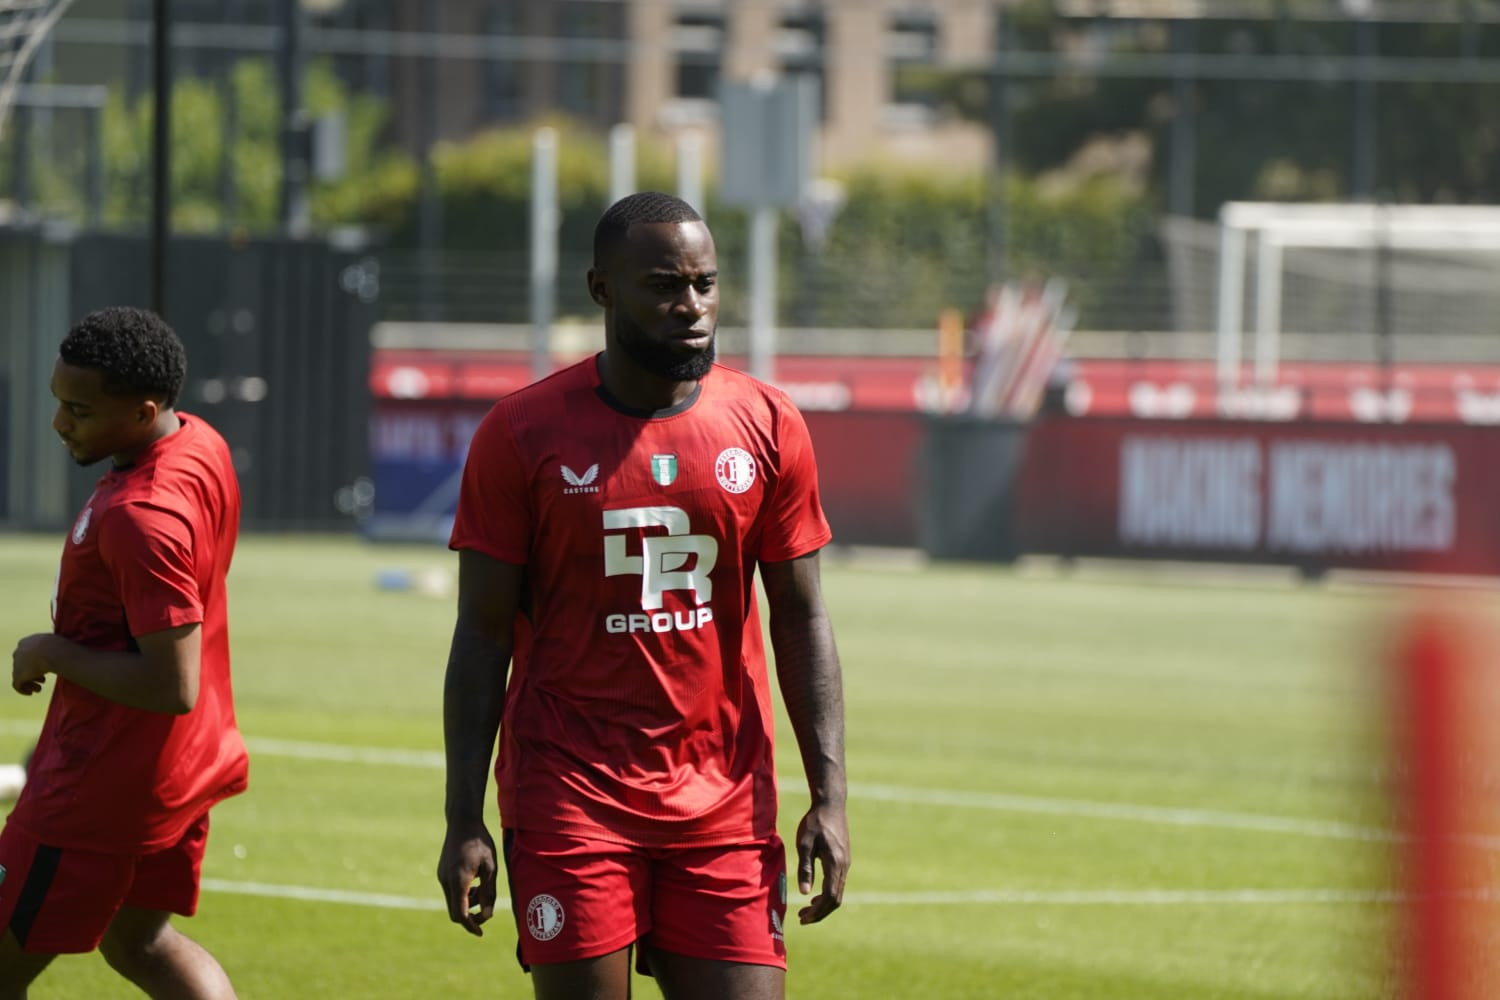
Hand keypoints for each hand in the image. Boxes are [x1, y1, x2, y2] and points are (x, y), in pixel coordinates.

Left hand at [12, 634, 54, 696]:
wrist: (51, 650)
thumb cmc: (59, 645)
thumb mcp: (56, 643)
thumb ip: (55, 648)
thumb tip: (67, 653)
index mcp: (26, 642)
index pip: (26, 653)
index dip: (34, 663)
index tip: (44, 668)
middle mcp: (18, 652)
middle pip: (22, 665)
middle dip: (32, 673)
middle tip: (43, 680)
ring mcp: (17, 664)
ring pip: (19, 676)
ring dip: (30, 683)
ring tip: (39, 688)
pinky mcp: (18, 675)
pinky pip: (17, 685)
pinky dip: (23, 690)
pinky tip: (31, 693)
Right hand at [438, 821, 498, 935]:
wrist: (463, 822)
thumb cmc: (480, 843)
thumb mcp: (491, 868)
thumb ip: (489, 893)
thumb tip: (487, 916)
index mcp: (459, 882)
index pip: (460, 914)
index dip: (471, 926)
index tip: (480, 933)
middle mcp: (446, 881)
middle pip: (454, 912)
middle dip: (469, 917)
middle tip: (485, 912)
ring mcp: (441, 877)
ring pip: (452, 902)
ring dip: (467, 904)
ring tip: (482, 890)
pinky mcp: (441, 873)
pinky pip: (450, 891)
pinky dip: (462, 894)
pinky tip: (474, 882)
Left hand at [794, 800, 849, 923]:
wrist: (831, 805)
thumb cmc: (815, 822)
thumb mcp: (804, 844)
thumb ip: (805, 869)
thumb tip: (804, 893)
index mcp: (835, 864)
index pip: (829, 896)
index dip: (817, 911)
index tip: (803, 918)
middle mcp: (844, 867)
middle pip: (835, 899)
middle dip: (820, 913)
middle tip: (802, 918)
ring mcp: (846, 864)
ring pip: (838, 892)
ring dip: (823, 905)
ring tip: (806, 909)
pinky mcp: (844, 860)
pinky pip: (838, 884)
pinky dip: (827, 894)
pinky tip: (814, 894)